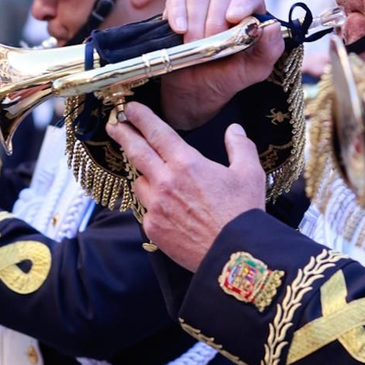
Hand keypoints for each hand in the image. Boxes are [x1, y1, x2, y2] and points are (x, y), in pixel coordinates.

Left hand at [111, 102, 266, 270]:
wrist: (233, 256)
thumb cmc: (243, 214)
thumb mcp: (250, 173)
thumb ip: (240, 147)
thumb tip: (234, 130)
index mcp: (187, 164)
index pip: (157, 133)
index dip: (141, 118)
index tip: (129, 108)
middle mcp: (165, 182)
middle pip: (136, 152)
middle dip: (123, 134)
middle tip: (115, 125)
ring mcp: (155, 207)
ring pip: (140, 182)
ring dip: (143, 174)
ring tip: (149, 172)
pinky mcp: (152, 229)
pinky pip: (146, 209)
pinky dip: (152, 203)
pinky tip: (163, 205)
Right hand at [157, 0, 282, 129]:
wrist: (198, 87)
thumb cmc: (230, 74)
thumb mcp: (254, 69)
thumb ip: (270, 49)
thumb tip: (272, 26)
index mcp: (250, 12)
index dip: (243, 2)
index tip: (234, 17)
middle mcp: (227, 2)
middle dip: (215, 21)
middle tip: (210, 45)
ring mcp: (203, 1)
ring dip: (196, 22)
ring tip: (194, 45)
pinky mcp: (179, 6)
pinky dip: (177, 12)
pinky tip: (179, 30)